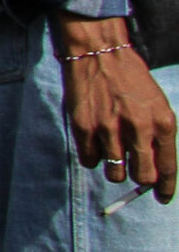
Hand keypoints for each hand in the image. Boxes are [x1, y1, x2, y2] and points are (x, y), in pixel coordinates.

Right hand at [58, 17, 176, 202]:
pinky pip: (90, 160)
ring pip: (114, 172)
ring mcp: (110, 130)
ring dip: (114, 167)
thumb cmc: (131, 79)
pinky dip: (92, 156)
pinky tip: (94, 141)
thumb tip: (153, 167)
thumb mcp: (155, 105)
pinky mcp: (84, 128)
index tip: (162, 198)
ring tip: (111, 150)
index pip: (168, 168)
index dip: (166, 188)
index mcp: (163, 123)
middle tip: (132, 170)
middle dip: (139, 178)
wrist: (100, 54)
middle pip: (142, 176)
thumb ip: (157, 135)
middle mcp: (139, 129)